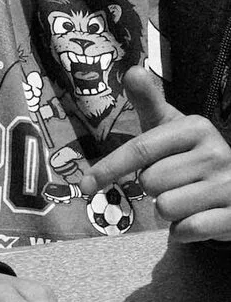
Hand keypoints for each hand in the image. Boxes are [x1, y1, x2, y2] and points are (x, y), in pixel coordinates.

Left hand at [90, 69, 230, 240]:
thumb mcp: (168, 127)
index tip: (86, 185)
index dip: (108, 168)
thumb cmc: (187, 155)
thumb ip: (148, 101)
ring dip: (168, 211)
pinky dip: (183, 231)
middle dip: (152, 188)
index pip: (140, 150)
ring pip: (166, 208)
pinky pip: (186, 230)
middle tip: (172, 182)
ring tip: (186, 199)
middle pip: (150, 182)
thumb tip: (133, 70)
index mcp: (197, 128)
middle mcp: (218, 153)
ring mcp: (230, 185)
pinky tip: (197, 217)